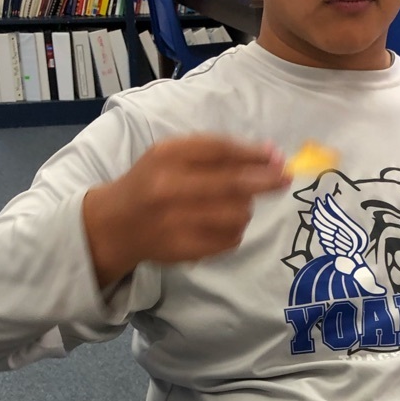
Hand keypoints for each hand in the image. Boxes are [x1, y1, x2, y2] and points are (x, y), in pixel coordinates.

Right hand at [82, 135, 289, 287]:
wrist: (115, 224)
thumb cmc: (151, 182)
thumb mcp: (172, 155)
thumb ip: (216, 152)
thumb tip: (270, 154)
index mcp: (166, 156)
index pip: (220, 151)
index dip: (253, 154)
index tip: (277, 156)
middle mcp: (168, 188)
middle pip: (233, 184)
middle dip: (266, 181)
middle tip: (284, 179)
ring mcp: (176, 222)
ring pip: (237, 214)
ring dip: (246, 209)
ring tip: (235, 205)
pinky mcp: (184, 249)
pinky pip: (230, 240)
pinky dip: (235, 231)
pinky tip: (221, 225)